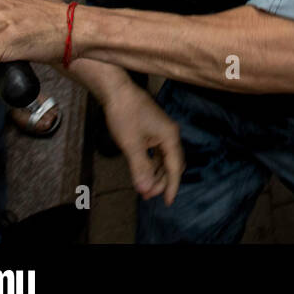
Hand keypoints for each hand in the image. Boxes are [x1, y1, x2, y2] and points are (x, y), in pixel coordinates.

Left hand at [98, 81, 183, 205]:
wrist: (117, 92)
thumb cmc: (125, 114)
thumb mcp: (131, 145)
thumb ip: (140, 168)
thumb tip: (146, 189)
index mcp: (170, 137)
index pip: (175, 167)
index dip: (172, 186)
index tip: (167, 202)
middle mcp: (170, 134)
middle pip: (172, 164)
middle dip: (162, 181)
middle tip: (148, 196)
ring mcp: (162, 132)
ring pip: (164, 159)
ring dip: (156, 174)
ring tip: (144, 187)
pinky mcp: (154, 130)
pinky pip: (157, 152)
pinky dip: (151, 164)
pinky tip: (143, 172)